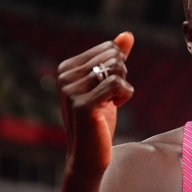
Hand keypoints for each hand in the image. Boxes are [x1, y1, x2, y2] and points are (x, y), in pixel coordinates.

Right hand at [56, 32, 134, 191]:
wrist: (89, 156)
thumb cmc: (99, 121)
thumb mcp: (107, 86)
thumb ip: (115, 59)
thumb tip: (127, 34)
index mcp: (66, 68)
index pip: (109, 48)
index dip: (118, 69)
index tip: (105, 90)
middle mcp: (64, 76)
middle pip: (114, 57)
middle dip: (121, 77)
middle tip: (109, 98)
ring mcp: (71, 91)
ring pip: (117, 69)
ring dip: (123, 88)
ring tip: (110, 104)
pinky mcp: (83, 105)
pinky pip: (118, 84)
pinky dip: (125, 96)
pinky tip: (114, 108)